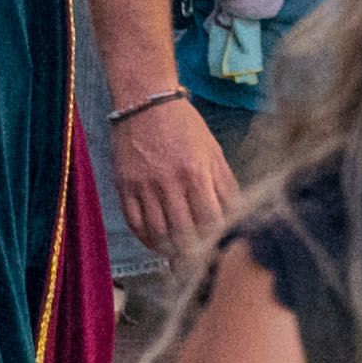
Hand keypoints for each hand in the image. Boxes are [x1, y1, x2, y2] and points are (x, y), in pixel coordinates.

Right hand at [110, 92, 234, 255]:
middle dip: (193, 251)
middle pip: (183, 232)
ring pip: (158, 232)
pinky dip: (146, 238)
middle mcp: (169, 182)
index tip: (218, 247)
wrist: (145, 102)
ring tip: (178, 254)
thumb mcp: (212, 151)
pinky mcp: (124, 186)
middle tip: (198, 260)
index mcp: (196, 173)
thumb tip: (237, 215)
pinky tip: (155, 242)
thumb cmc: (185, 126)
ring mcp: (143, 186)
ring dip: (170, 249)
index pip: (209, 220)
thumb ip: (225, 185)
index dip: (215, 239)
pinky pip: (134, 222)